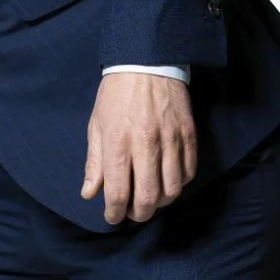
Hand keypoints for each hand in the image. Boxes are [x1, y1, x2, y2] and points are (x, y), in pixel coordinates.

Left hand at [81, 71, 197, 222]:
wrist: (147, 62)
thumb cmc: (116, 95)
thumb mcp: (96, 126)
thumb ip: (94, 163)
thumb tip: (89, 193)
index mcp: (118, 144)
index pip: (117, 192)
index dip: (114, 212)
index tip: (112, 217)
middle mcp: (146, 145)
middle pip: (148, 197)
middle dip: (139, 214)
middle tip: (133, 214)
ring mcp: (171, 140)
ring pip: (172, 189)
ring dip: (160, 203)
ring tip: (150, 201)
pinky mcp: (189, 135)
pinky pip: (188, 172)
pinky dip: (179, 185)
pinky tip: (167, 184)